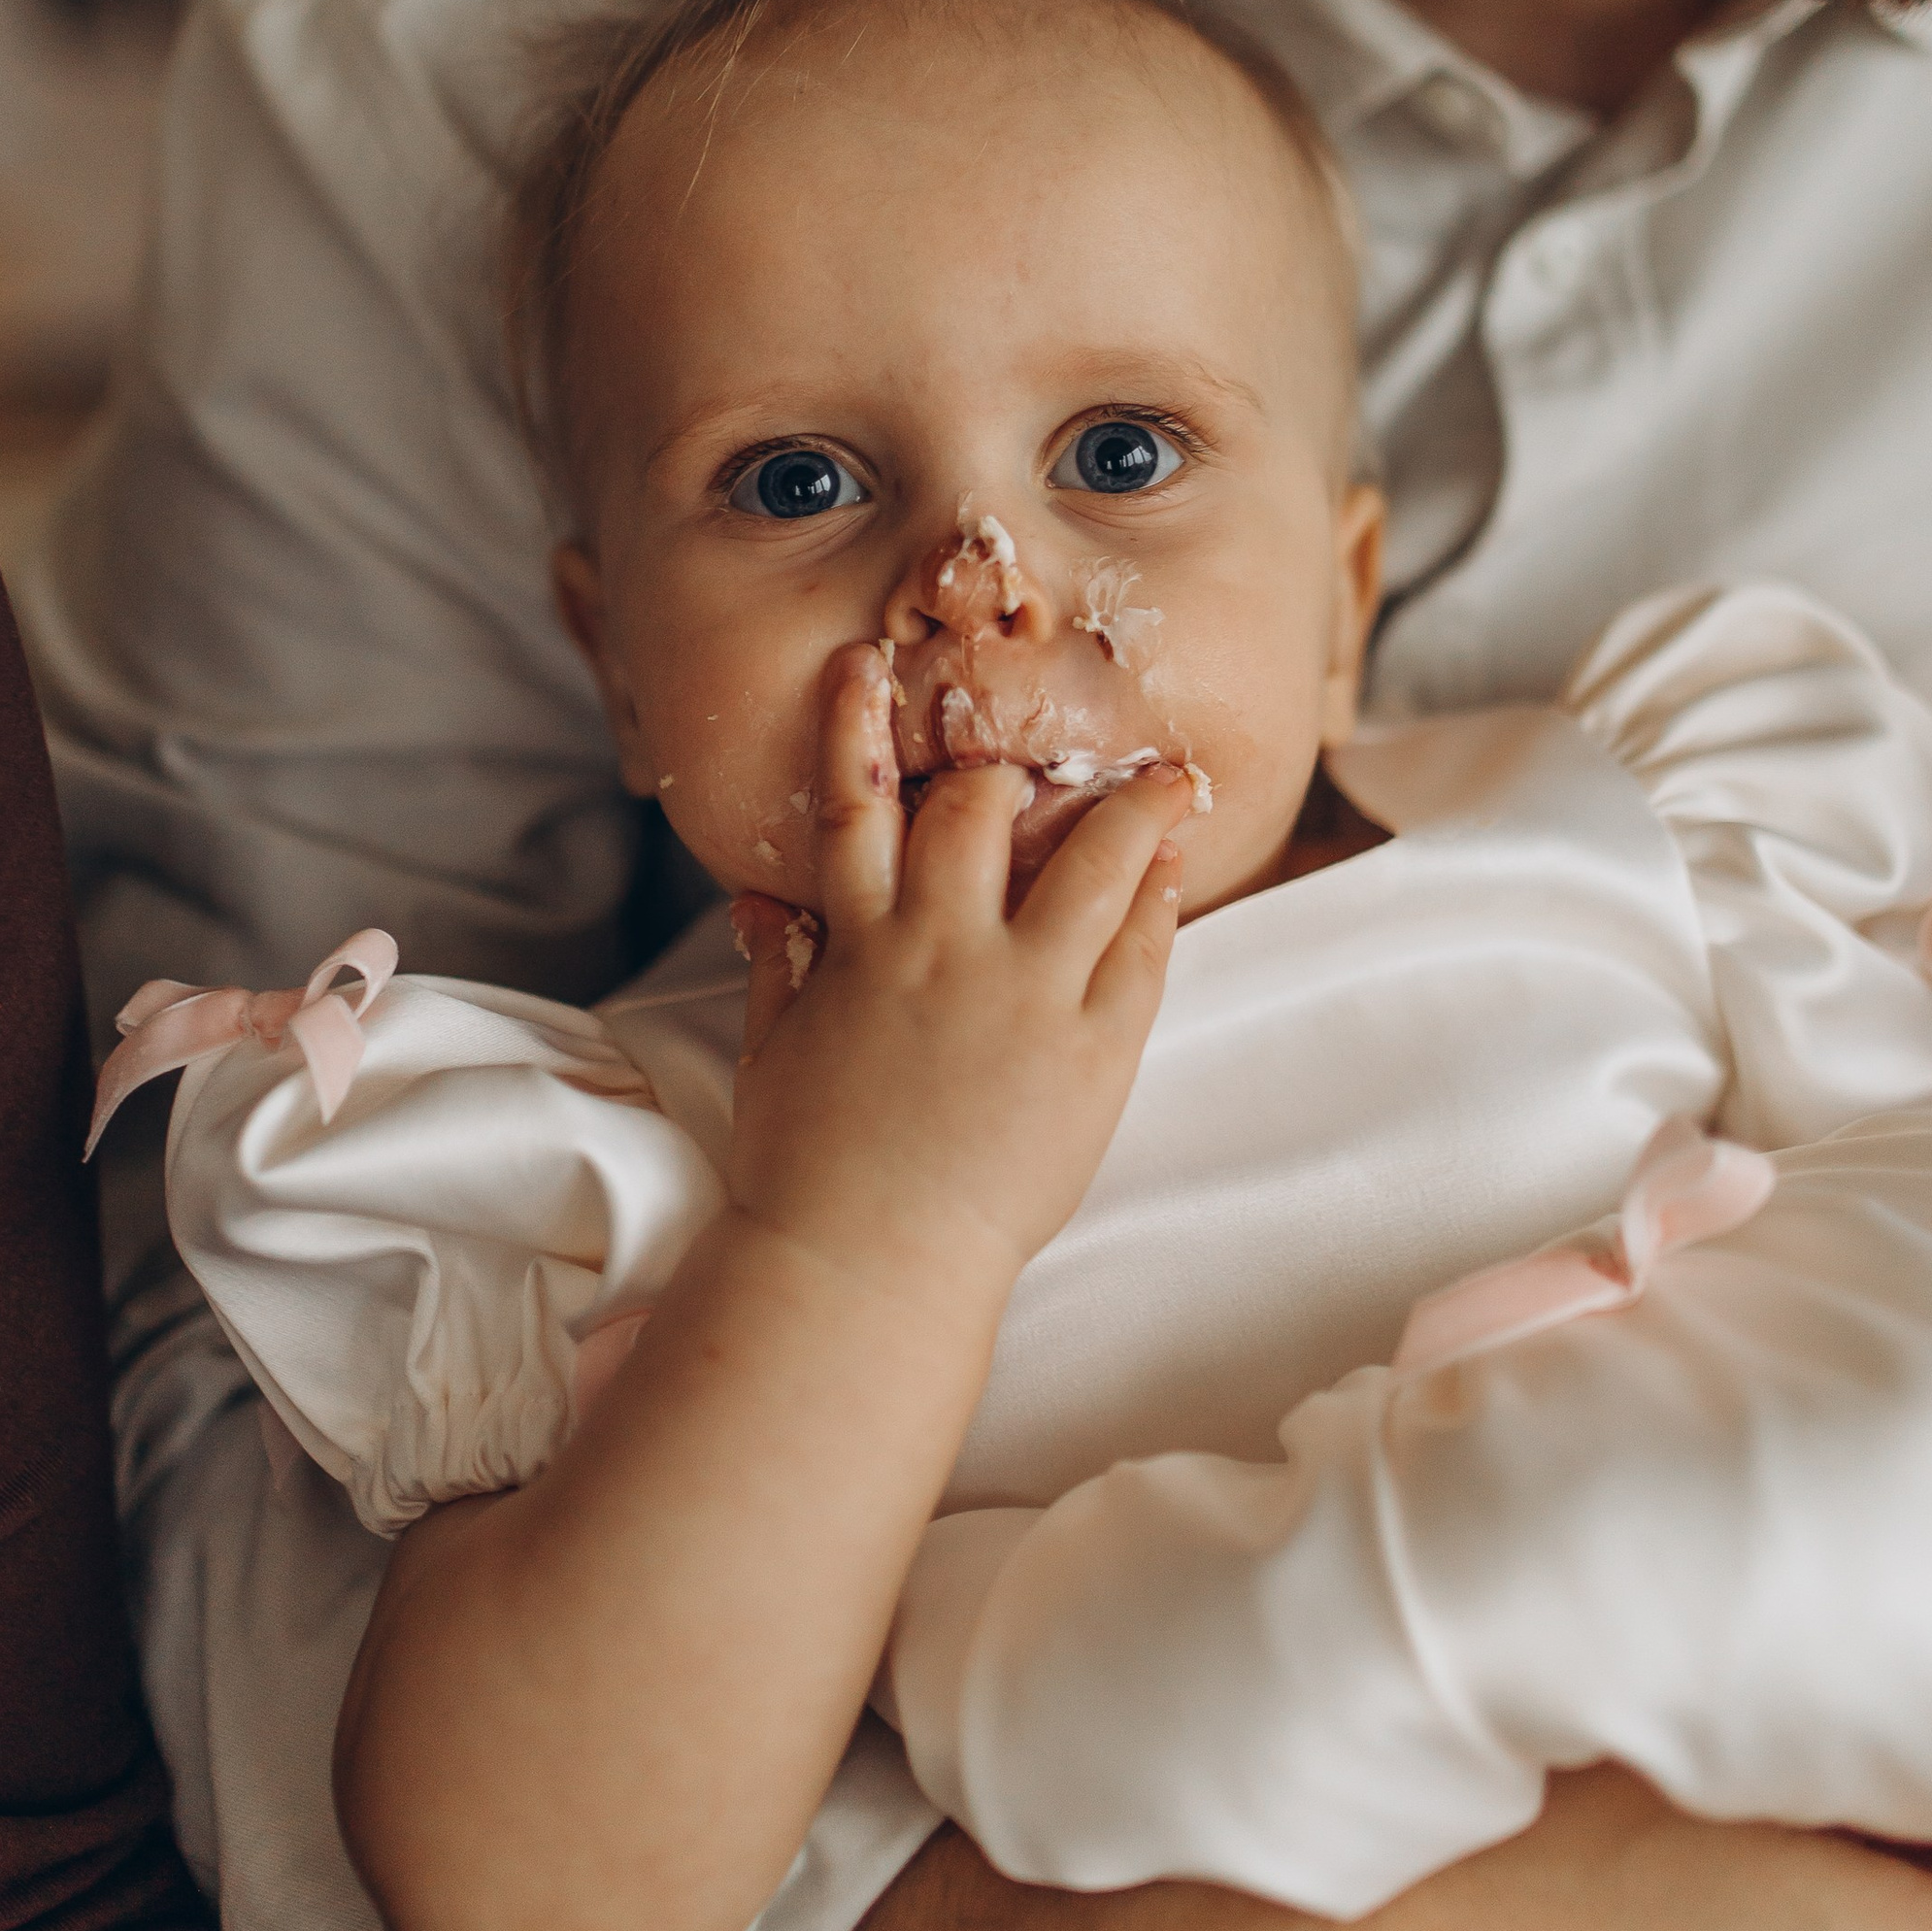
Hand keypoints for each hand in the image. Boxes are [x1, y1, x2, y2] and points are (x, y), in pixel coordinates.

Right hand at [724, 642, 1189, 1297]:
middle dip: (1003, 770)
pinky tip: (1171, 871)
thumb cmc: (806, 1169)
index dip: (855, 726)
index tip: (864, 665)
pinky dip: (1157, 900)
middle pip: (979, 808)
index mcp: (859, 944)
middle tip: (1035, 756)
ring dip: (1131, 807)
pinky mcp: (1093, 1047)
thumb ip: (779, 966)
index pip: (854, 806)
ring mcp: (1025, 992)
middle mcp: (943, 947)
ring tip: (1168, 778)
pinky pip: (1140, 949)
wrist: (865, 1266)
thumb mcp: (772, 1054)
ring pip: (1090, 859)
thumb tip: (760, 903)